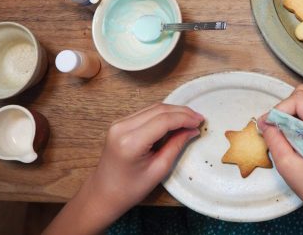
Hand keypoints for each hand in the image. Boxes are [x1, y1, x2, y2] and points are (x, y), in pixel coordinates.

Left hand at [45, 103, 203, 234]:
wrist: (102, 194)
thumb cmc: (130, 189)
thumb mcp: (158, 170)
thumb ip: (176, 146)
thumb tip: (192, 130)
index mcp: (131, 142)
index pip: (164, 120)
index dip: (184, 118)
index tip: (200, 122)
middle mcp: (122, 127)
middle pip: (158, 110)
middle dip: (182, 112)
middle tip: (199, 119)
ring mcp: (119, 123)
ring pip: (153, 108)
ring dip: (173, 111)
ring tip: (190, 119)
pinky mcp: (120, 123)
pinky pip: (146, 112)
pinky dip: (163, 114)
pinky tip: (175, 120)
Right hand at [258, 85, 302, 234]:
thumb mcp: (287, 165)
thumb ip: (274, 139)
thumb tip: (264, 122)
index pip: (299, 99)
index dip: (279, 109)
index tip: (267, 127)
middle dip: (284, 108)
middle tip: (274, 129)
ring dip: (290, 111)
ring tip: (283, 133)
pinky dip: (298, 116)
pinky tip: (293, 135)